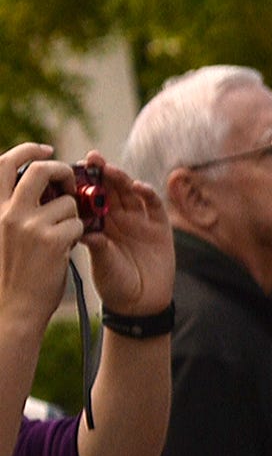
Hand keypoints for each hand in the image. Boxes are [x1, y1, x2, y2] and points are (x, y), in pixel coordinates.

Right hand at [0, 144, 84, 326]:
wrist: (14, 306)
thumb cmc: (14, 271)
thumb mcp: (5, 232)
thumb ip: (17, 208)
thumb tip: (44, 185)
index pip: (3, 164)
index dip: (27, 150)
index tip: (46, 149)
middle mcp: (8, 211)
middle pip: (39, 169)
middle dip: (62, 170)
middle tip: (72, 183)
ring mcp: (30, 225)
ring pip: (67, 202)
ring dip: (74, 215)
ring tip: (66, 234)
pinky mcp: (52, 241)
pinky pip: (79, 224)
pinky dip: (80, 233)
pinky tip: (69, 247)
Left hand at [75, 153, 169, 316]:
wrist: (141, 304)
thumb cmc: (115, 284)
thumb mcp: (101, 263)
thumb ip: (96, 245)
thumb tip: (83, 229)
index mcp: (98, 224)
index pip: (90, 196)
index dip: (83, 181)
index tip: (73, 167)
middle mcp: (117, 219)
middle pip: (110, 189)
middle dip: (102, 172)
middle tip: (92, 159)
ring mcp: (139, 222)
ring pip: (129, 193)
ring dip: (121, 179)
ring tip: (111, 171)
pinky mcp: (159, 228)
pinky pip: (153, 206)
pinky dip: (148, 195)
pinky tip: (139, 187)